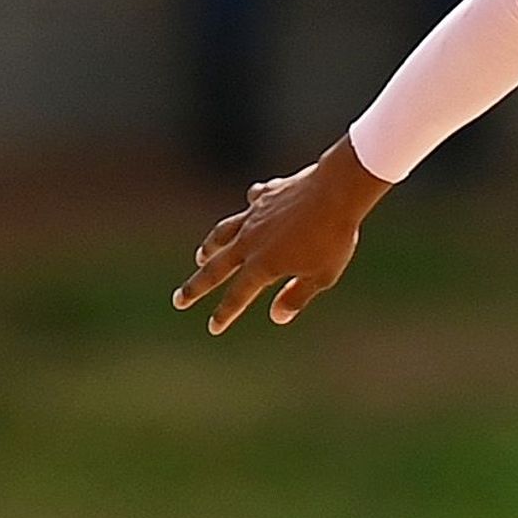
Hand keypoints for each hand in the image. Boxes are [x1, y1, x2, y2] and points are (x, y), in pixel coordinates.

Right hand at [174, 140, 389, 334]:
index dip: (224, 313)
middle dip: (195, 287)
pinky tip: (251, 206)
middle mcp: (250, 241)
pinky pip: (253, 202)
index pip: (237, 296)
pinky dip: (251, 207)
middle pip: (215, 268)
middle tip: (179, 300)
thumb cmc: (333, 237)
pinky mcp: (266, 196)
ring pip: (223, 234)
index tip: (214, 327)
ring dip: (210, 247)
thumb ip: (297, 296)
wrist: (337, 190)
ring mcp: (255, 216)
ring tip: (202, 256)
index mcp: (262, 264)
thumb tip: (277, 317)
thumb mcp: (321, 275)